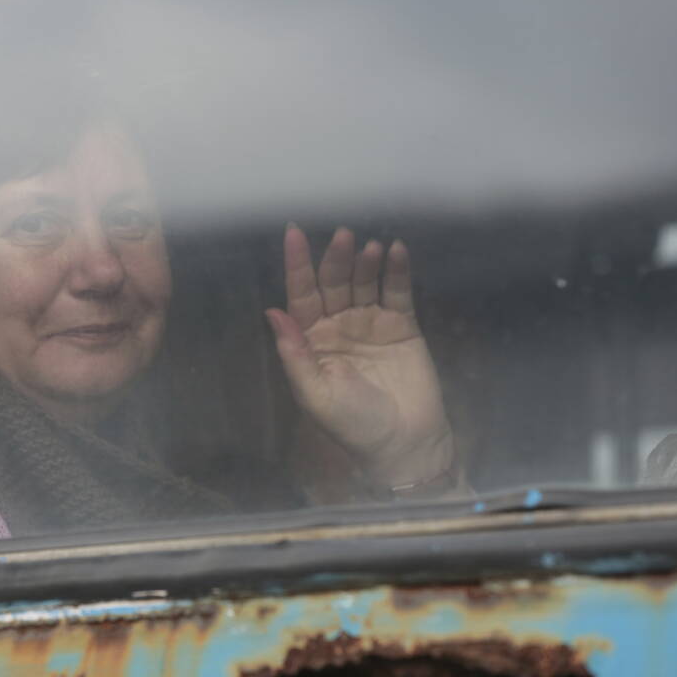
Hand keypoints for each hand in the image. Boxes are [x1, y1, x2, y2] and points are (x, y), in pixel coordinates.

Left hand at [265, 224, 454, 489]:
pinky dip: (397, 271)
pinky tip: (397, 251)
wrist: (404, 443)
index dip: (297, 265)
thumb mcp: (315, 394)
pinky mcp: (402, 325)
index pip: (301, 294)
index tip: (294, 233)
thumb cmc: (353, 424)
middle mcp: (337, 325)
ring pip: (364, 282)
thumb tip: (272, 311)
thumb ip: (295, 354)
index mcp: (311, 339)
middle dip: (335, 259)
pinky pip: (397, 292)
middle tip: (343, 236)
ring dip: (365, 261)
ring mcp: (370, 322)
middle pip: (333, 282)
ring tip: (370, 247)